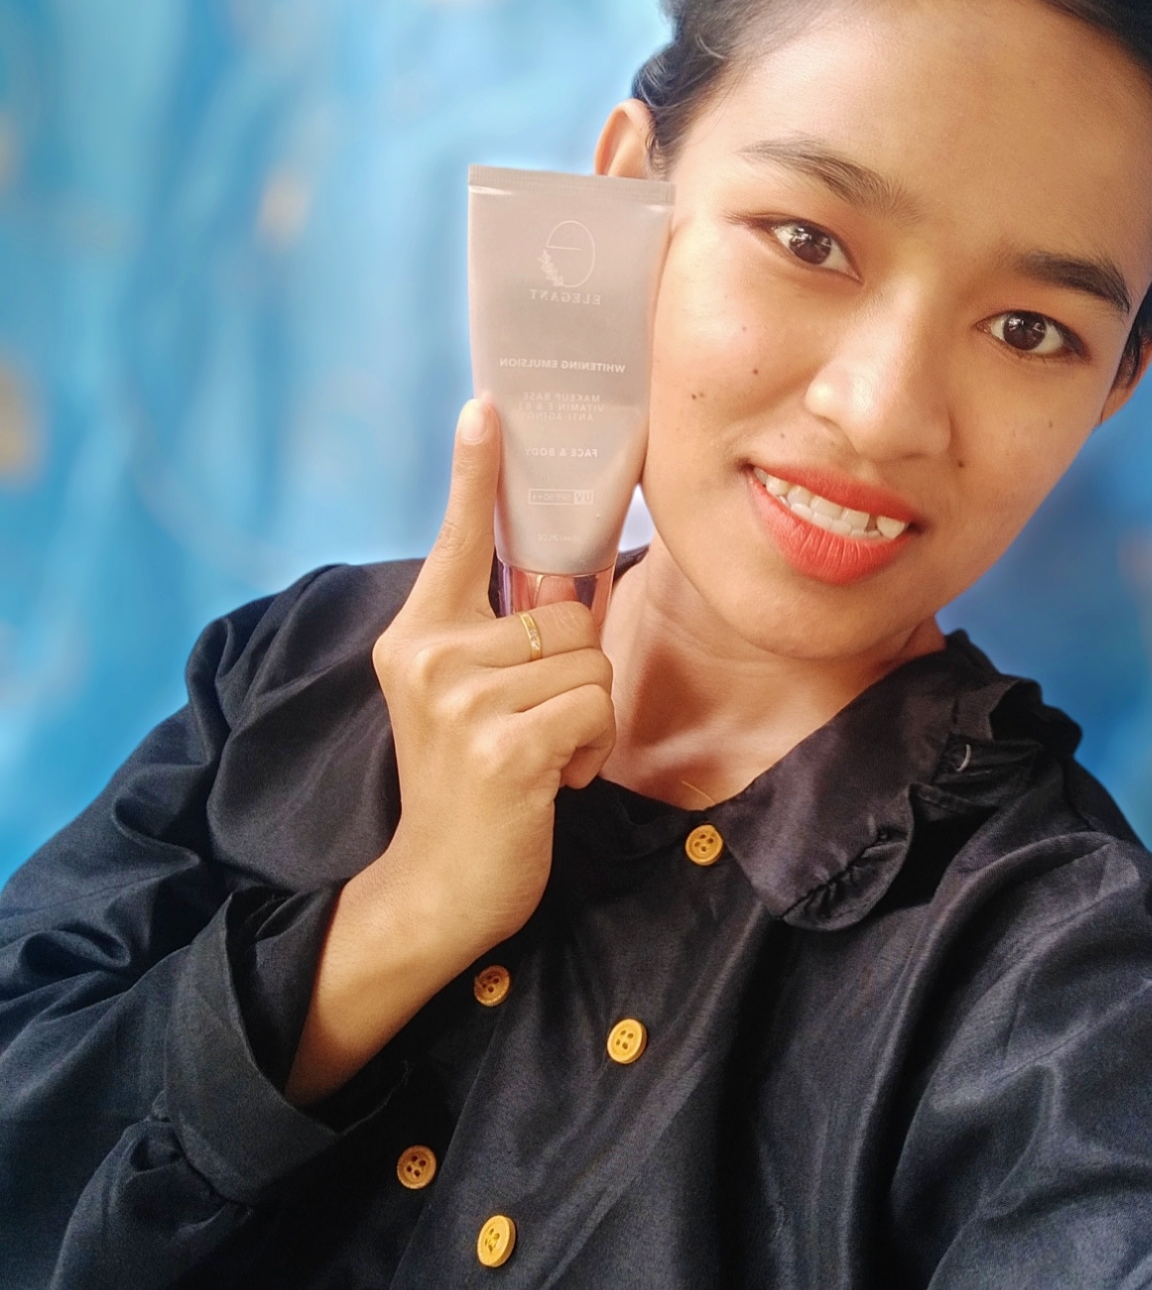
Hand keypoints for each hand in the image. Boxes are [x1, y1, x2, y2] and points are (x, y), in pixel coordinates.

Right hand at [285, 398, 613, 1103]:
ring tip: (541, 753)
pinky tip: (553, 780)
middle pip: (569, 612)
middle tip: (535, 723)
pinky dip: (591, 749)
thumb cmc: (468, 780)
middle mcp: (431, 656)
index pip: (454, 538)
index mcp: (418, 634)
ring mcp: (464, 702)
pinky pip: (596, 708)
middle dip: (576, 671)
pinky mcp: (504, 746)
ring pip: (593, 660)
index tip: (487, 407)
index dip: (475, 470)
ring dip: (587, 714)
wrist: (438, 882)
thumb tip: (561, 581)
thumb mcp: (463, 696)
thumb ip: (497, 636)